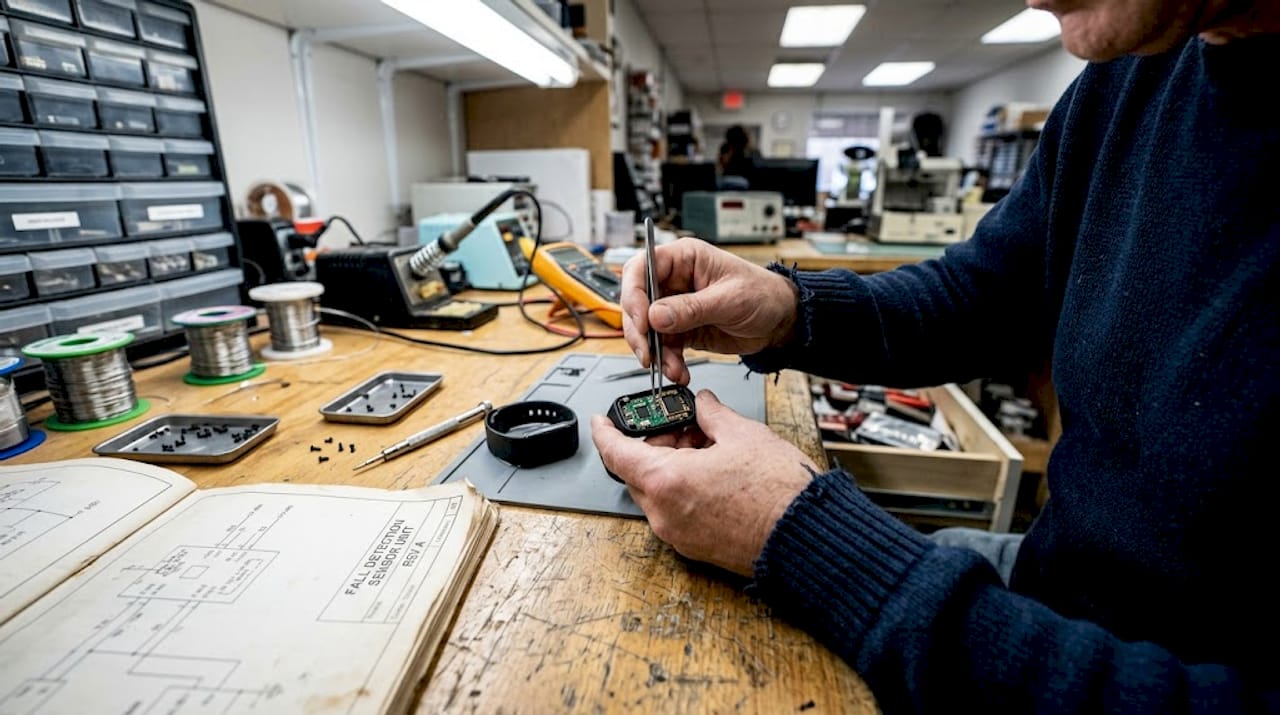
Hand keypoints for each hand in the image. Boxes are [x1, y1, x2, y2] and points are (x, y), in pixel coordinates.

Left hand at [591, 390, 815, 576]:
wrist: (806, 538)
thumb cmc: (779, 493)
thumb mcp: (743, 434)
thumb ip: (713, 414)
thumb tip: (704, 404)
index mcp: (666, 481)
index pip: (616, 453)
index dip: (605, 432)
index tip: (602, 421)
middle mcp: (664, 513)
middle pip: (638, 472)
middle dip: (654, 445)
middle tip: (683, 426)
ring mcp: (678, 534)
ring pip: (657, 492)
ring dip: (671, 467)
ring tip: (707, 448)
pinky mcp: (695, 547)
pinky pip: (674, 511)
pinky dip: (683, 488)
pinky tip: (712, 472)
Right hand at [620, 237, 798, 384]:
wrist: (780, 322)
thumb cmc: (763, 295)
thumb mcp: (729, 299)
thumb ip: (691, 308)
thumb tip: (656, 316)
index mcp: (684, 259)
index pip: (642, 267)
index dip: (634, 293)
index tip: (641, 319)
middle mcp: (675, 281)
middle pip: (638, 302)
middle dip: (639, 330)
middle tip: (648, 352)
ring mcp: (676, 307)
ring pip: (648, 329)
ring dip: (655, 353)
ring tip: (671, 368)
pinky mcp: (681, 330)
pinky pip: (663, 347)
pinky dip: (667, 362)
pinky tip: (678, 371)